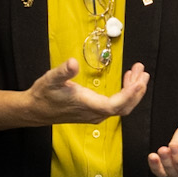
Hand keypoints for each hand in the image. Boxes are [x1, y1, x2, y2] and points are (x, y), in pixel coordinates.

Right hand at [26, 58, 148, 124]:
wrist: (35, 110)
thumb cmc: (43, 94)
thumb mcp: (51, 79)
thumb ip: (63, 72)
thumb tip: (73, 62)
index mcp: (87, 105)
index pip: (116, 104)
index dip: (130, 94)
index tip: (139, 81)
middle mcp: (95, 113)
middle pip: (124, 107)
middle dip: (137, 90)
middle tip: (142, 72)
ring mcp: (95, 114)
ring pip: (122, 107)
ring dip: (132, 91)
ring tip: (138, 72)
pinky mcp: (94, 112)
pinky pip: (116, 106)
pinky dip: (125, 93)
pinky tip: (127, 80)